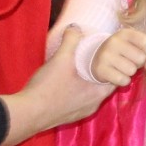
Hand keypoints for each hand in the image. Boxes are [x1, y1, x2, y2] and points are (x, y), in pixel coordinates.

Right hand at [2, 27, 114, 145]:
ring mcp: (82, 113)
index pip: (117, 77)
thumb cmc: (49, 87)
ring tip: (77, 70)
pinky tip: (66, 85)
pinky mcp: (71, 117)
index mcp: (98, 92)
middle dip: (98, 72)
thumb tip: (75, 27)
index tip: (103, 55)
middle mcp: (94, 105)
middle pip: (104, 86)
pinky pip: (80, 102)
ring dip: (87, 83)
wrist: (29, 114)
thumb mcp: (61, 59)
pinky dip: (78, 93)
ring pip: (92, 95)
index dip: (112, 65)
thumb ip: (71, 41)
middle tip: (88, 59)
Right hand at [90, 26, 145, 85]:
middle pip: (141, 58)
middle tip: (130, 61)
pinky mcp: (101, 69)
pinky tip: (118, 75)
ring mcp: (106, 55)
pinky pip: (123, 80)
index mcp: (125, 33)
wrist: (97, 60)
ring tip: (123, 68)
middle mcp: (114, 41)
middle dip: (139, 64)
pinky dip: (123, 81)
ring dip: (130, 73)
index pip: (145, 41)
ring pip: (132, 70)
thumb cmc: (123, 54)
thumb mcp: (136, 49)